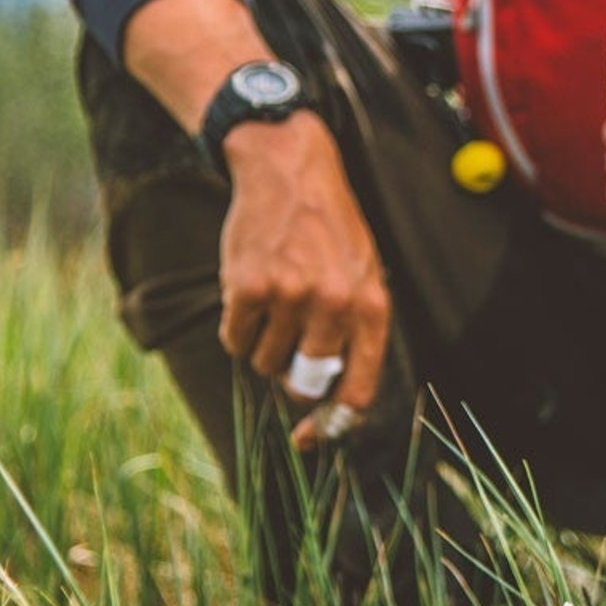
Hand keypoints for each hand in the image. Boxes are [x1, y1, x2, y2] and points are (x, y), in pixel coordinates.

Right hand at [218, 111, 391, 448]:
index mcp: (371, 305)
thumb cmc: (327, 225)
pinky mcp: (248, 288)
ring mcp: (291, 297)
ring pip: (265, 362)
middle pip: (302, 380)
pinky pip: (234, 340)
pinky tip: (248, 289)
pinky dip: (236, 326)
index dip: (332, 422)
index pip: (357, 388)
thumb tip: (327, 395)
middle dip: (290, 369)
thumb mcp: (363, 269)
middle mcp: (335, 305)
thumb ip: (354, 328)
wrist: (287, 168)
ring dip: (262, 343)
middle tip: (286, 333)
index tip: (310, 437)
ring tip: (273, 297)